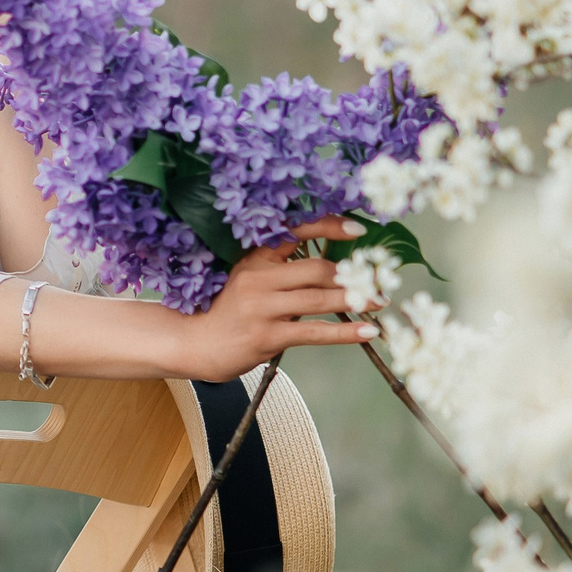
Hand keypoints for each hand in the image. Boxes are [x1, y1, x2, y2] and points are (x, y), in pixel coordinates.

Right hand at [173, 217, 378, 381]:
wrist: (193, 344)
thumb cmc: (226, 313)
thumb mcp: (247, 281)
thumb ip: (280, 273)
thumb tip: (330, 272)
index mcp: (254, 259)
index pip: (295, 232)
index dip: (328, 227)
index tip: (358, 229)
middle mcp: (257, 278)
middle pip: (315, 268)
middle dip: (352, 275)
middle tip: (377, 280)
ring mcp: (261, 308)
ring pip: (318, 298)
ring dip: (355, 300)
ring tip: (379, 302)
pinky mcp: (266, 336)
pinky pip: (315, 331)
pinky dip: (346, 332)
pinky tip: (367, 331)